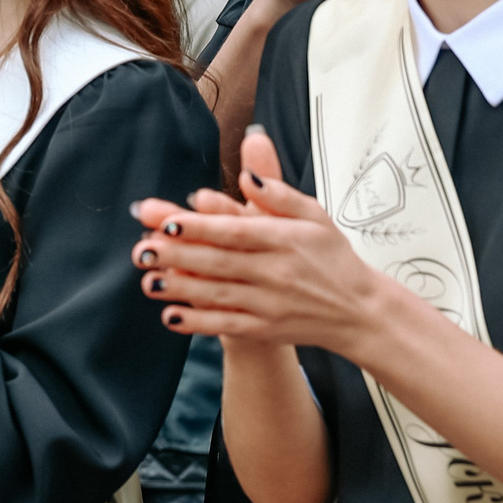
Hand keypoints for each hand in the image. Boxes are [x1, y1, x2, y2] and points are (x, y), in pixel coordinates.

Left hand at [128, 128, 399, 358]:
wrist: (361, 312)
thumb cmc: (332, 257)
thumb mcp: (314, 215)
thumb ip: (278, 192)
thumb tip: (246, 173)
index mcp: (283, 239)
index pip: (235, 230)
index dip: (200, 226)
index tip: (166, 220)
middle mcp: (275, 272)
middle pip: (219, 262)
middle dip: (177, 256)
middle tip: (141, 249)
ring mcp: (269, 303)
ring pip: (218, 294)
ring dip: (180, 289)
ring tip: (146, 281)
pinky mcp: (266, 329)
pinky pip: (228, 326)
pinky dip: (199, 323)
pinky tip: (171, 317)